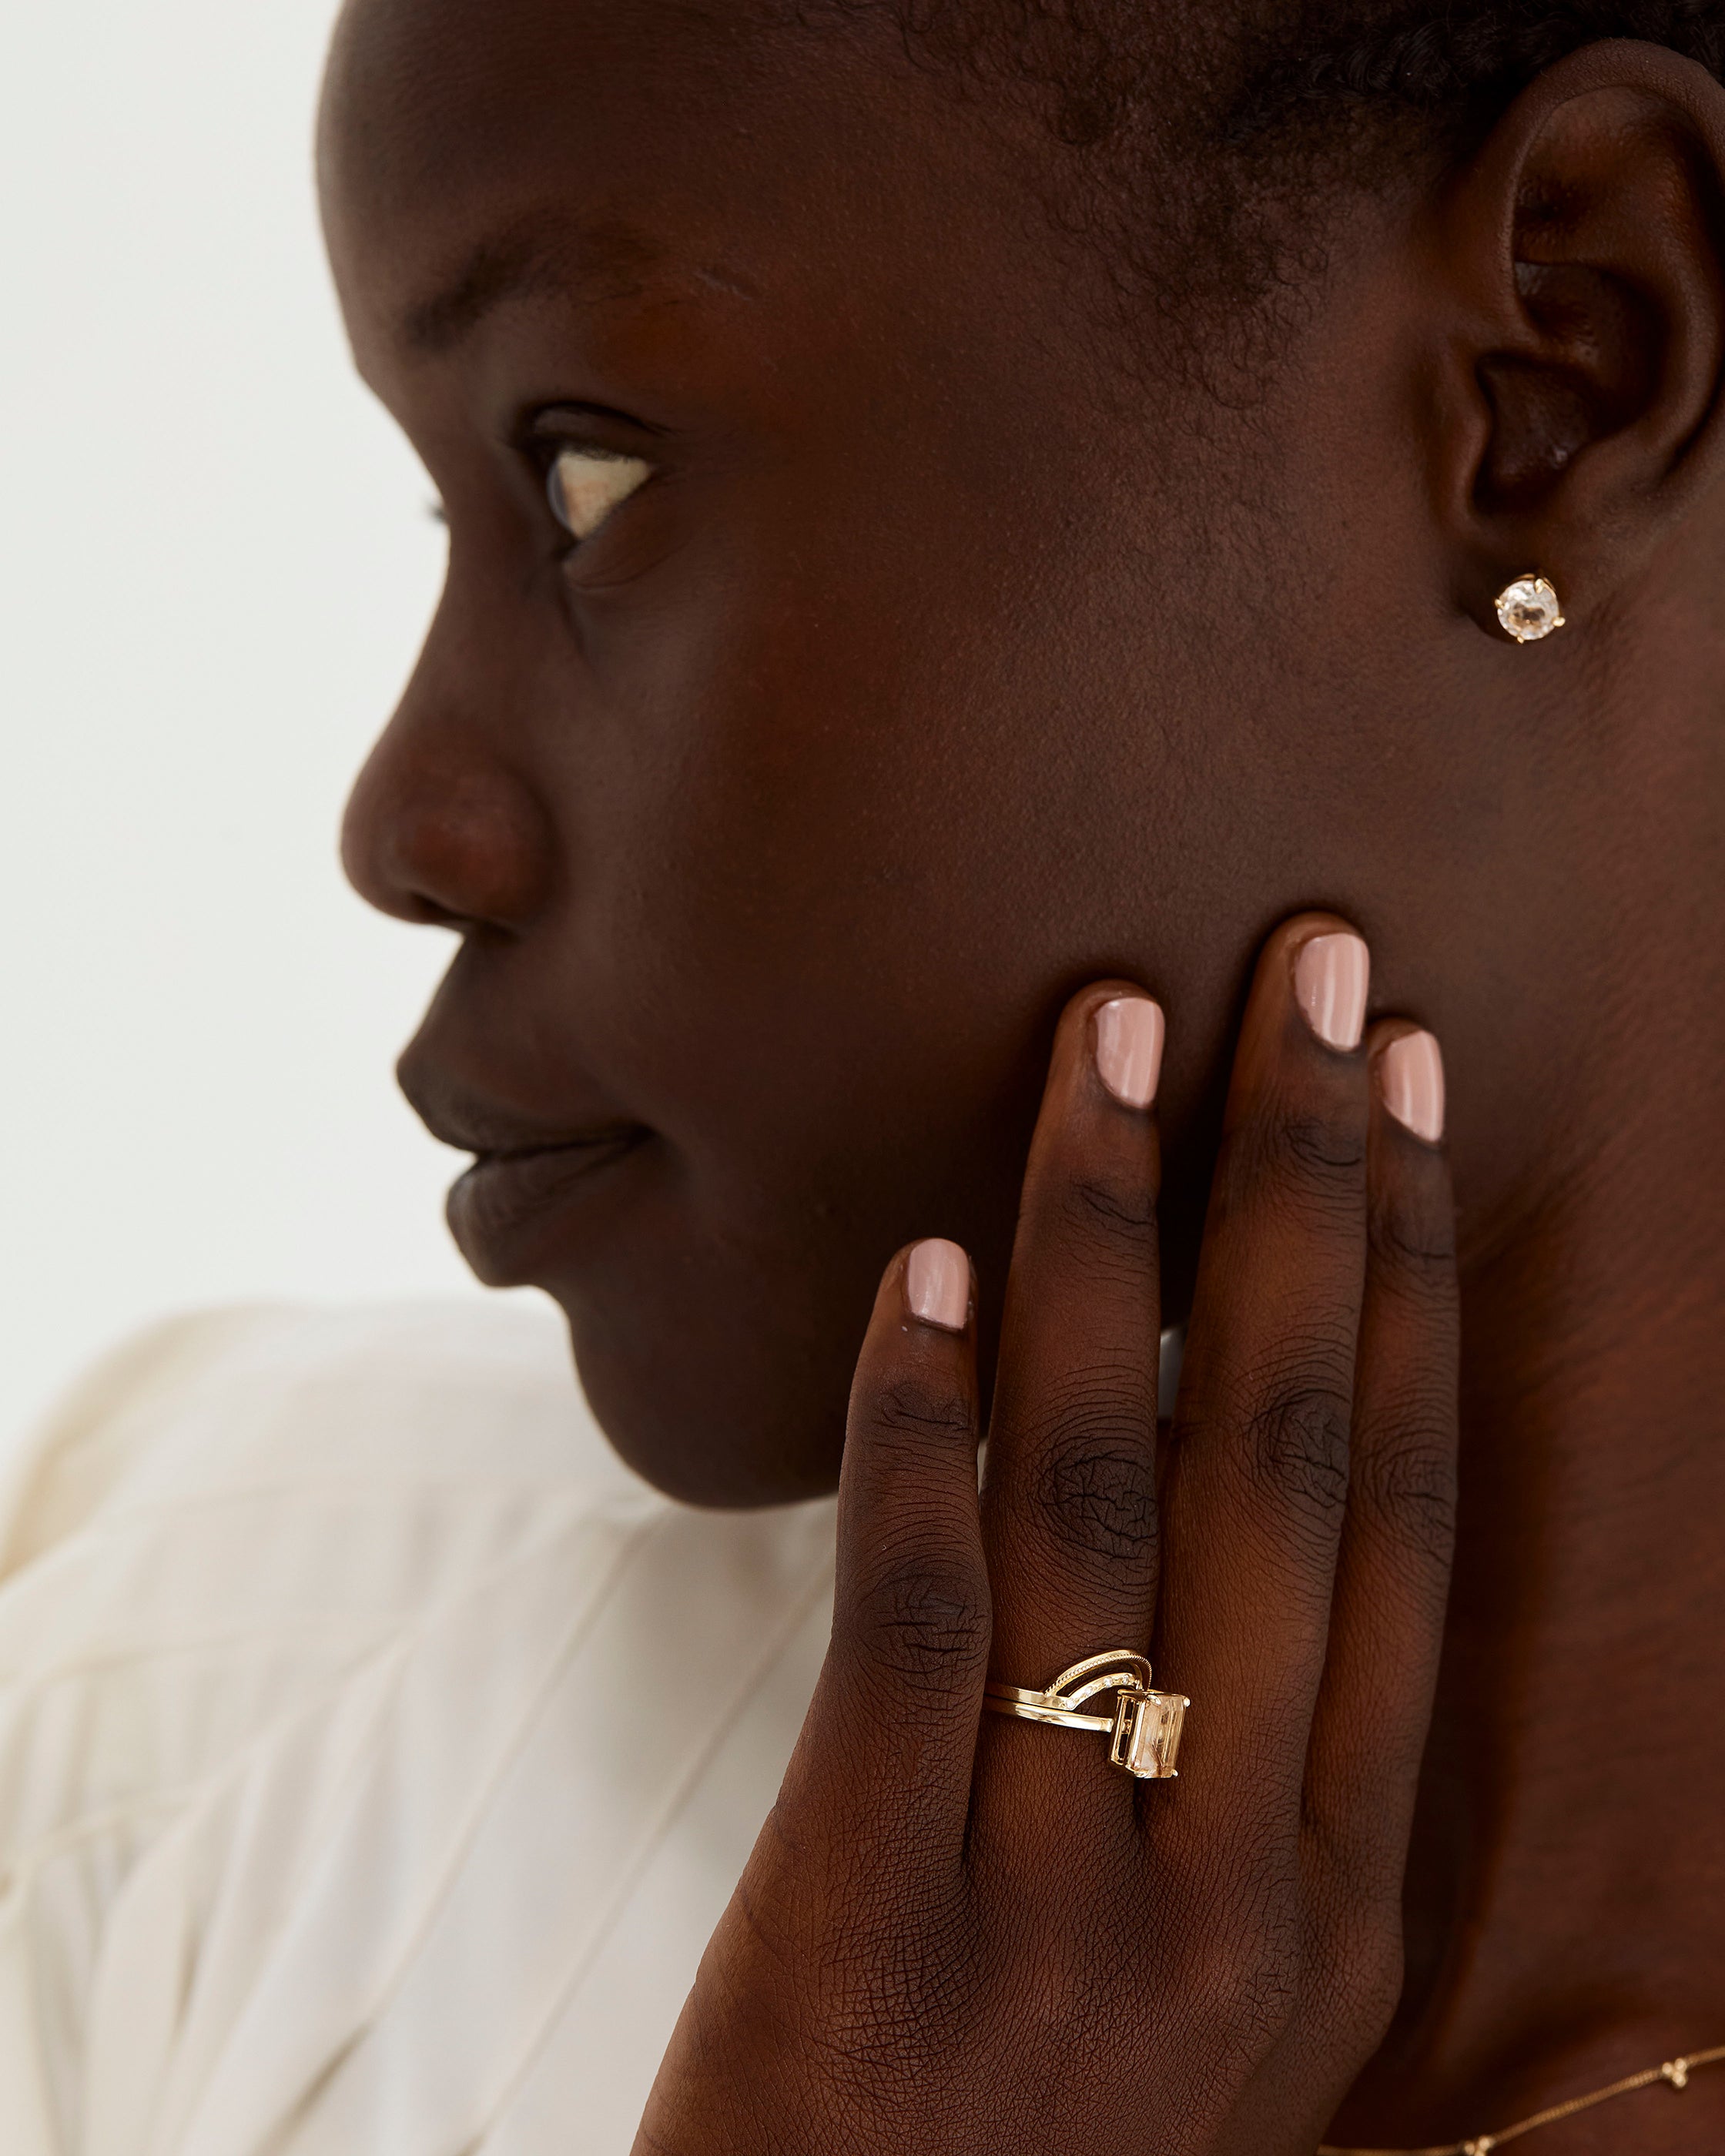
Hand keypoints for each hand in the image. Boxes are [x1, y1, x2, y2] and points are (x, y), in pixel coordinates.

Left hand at [636, 914, 1458, 2155]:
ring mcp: (1073, 1912)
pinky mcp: (879, 1928)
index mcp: (1345, 1889)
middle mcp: (1250, 1885)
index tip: (1402, 1091)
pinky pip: (915, 1616)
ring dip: (1107, 1240)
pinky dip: (920, 1426)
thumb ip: (1244, 1770)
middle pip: (1298, 1458)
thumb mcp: (1209, 1978)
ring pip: (1108, 1495)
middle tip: (1303, 969)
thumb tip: (1229, 1478)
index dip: (1412, 1278)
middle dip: (1302, 1187)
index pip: (1411, 1518)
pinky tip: (920, 1269)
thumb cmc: (1030, 2139)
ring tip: (1103, 1040)